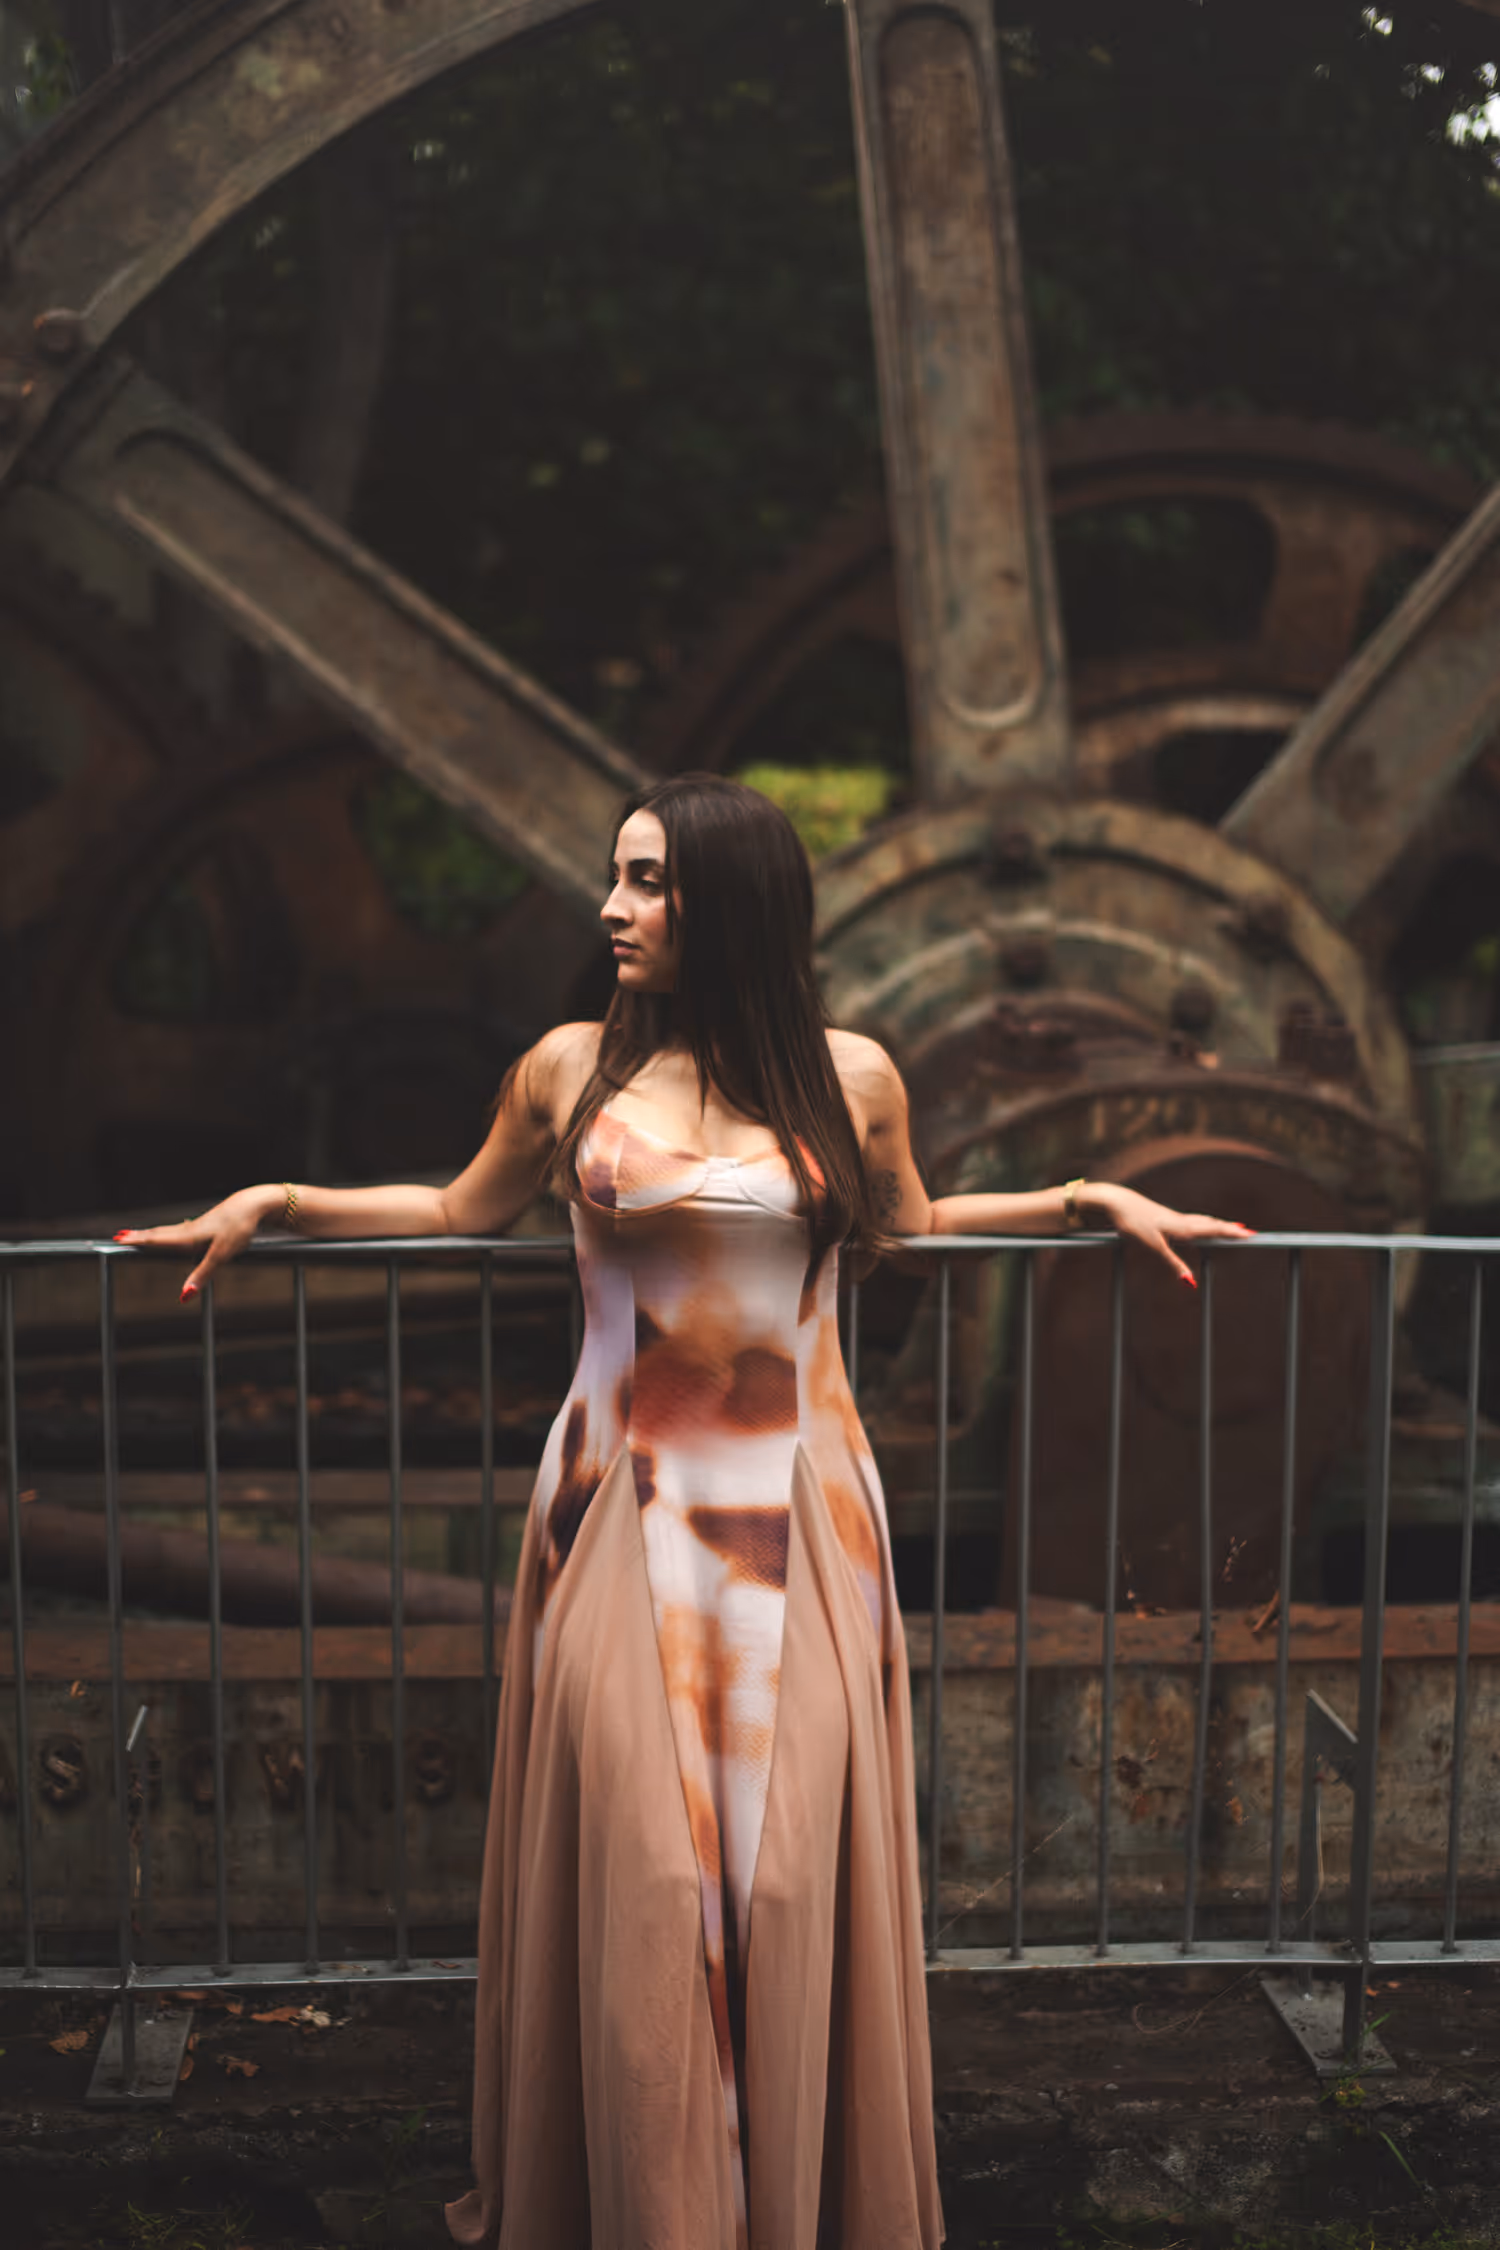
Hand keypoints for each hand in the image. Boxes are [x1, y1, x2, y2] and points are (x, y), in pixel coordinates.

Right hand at [113, 1184, 283, 1301]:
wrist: (254, 1204)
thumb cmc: (239, 1227)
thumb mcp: (222, 1255)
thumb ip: (203, 1274)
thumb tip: (184, 1296)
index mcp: (189, 1236)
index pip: (157, 1240)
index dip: (137, 1241)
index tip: (117, 1239)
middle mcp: (189, 1229)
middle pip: (159, 1233)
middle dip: (138, 1236)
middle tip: (118, 1236)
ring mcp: (199, 1225)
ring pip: (169, 1230)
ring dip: (152, 1234)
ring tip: (138, 1235)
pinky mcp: (208, 1224)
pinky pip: (182, 1230)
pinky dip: (169, 1233)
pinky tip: (176, 1234)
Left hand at [1089, 1183, 1254, 1287]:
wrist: (1116, 1201)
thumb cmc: (1133, 1223)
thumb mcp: (1152, 1248)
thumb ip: (1173, 1264)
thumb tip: (1191, 1283)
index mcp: (1182, 1227)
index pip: (1214, 1230)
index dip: (1232, 1233)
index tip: (1252, 1235)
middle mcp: (1182, 1220)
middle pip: (1212, 1224)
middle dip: (1230, 1229)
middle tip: (1249, 1233)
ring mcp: (1173, 1216)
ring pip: (1202, 1220)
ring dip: (1218, 1224)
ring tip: (1230, 1227)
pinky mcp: (1164, 1215)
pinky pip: (1191, 1219)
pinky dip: (1203, 1222)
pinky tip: (1198, 1224)